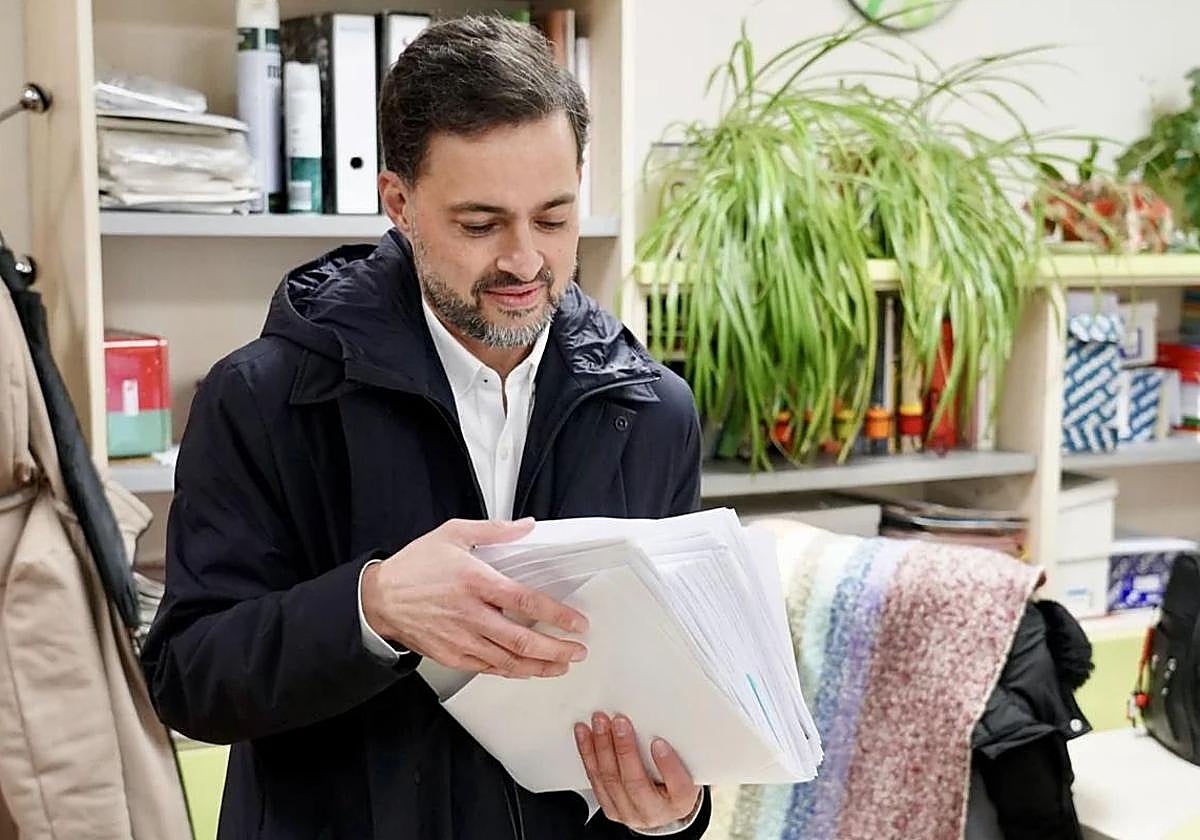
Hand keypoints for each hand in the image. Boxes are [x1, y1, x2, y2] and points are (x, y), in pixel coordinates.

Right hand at [361, 518, 589, 677]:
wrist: (379, 599)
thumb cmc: (415, 567)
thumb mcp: (452, 535)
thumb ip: (493, 531)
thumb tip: (526, 526)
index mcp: (475, 582)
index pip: (526, 602)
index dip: (557, 616)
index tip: (577, 623)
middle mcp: (471, 615)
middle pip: (523, 641)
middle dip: (557, 649)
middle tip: (578, 650)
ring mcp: (461, 640)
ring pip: (509, 662)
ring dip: (540, 666)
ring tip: (562, 665)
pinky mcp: (452, 656)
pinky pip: (490, 669)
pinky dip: (513, 671)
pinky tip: (528, 669)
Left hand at [575, 713, 702, 831]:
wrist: (661, 809)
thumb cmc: (675, 785)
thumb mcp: (688, 769)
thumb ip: (679, 750)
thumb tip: (664, 723)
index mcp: (680, 801)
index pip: (677, 786)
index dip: (668, 765)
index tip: (659, 743)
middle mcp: (652, 812)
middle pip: (635, 782)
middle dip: (625, 749)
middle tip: (620, 723)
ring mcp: (628, 812)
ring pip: (610, 779)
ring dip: (602, 747)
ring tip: (600, 723)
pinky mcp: (609, 807)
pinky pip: (595, 779)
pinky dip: (588, 754)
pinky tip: (585, 735)